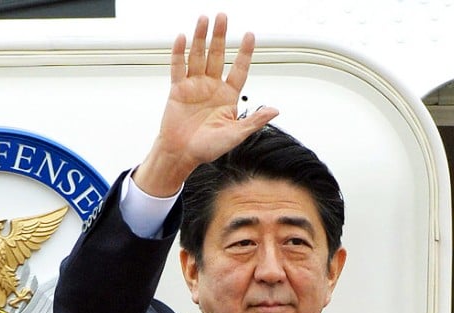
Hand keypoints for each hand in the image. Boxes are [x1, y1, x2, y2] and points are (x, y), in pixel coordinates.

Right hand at [134, 13, 278, 196]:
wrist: (182, 154)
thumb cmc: (209, 148)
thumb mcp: (236, 134)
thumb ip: (254, 120)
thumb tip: (275, 110)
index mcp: (228, 96)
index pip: (239, 69)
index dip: (245, 53)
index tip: (250, 35)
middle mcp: (212, 87)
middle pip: (218, 56)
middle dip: (220, 36)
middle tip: (222, 17)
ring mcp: (194, 86)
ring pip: (198, 56)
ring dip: (200, 37)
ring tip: (204, 19)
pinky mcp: (177, 89)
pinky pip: (178, 67)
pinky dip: (179, 52)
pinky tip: (182, 37)